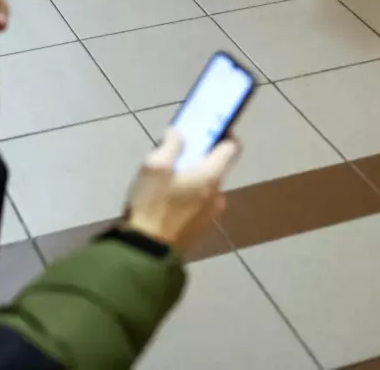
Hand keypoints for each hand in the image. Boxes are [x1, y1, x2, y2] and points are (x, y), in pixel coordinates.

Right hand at [124, 129, 240, 252]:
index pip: (232, 147)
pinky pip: (199, 202)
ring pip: (207, 186)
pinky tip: (166, 200)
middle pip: (217, 167)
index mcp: (211, 176)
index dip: (224, 134)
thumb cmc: (152, 205)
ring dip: (193, 178)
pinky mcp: (199, 228)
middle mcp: (217, 194)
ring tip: (166, 180)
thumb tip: (179, 133)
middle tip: (176, 154)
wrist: (147, 252)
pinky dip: (189, 195)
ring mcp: (210, 214)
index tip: (208, 128)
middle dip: (200, 157)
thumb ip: (171, 145)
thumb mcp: (155, 167)